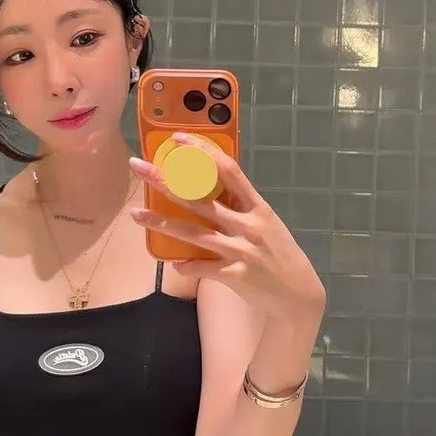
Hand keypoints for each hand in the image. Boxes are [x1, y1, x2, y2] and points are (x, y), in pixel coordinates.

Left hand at [129, 134, 325, 322]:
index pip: (229, 170)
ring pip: (195, 234)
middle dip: (166, 181)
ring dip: (162, 223)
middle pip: (201, 199)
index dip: (203, 152)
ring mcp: (242, 251)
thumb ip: (242, 208)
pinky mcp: (236, 276)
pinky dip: (186, 264)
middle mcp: (249, 226)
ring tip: (136, 214)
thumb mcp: (267, 225)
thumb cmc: (281, 256)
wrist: (299, 296)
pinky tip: (173, 261)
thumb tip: (210, 192)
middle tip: (140, 168)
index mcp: (258, 207)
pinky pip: (203, 268)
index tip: (179, 139)